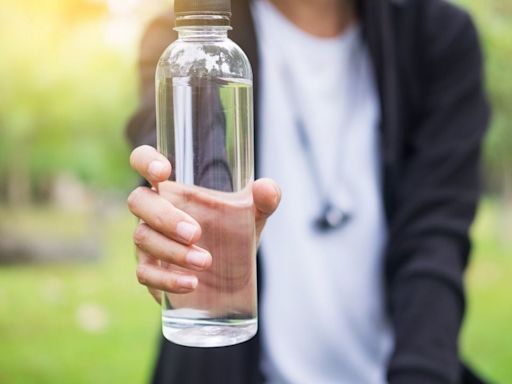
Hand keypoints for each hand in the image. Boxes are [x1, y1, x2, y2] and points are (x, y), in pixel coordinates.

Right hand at [127, 145, 280, 303]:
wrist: (231, 276)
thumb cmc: (235, 234)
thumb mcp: (254, 215)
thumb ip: (265, 199)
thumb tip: (266, 188)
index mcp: (174, 187)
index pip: (143, 161)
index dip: (145, 160)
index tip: (163, 171)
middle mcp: (154, 210)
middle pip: (139, 201)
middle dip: (165, 217)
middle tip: (196, 233)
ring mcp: (148, 240)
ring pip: (143, 238)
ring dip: (173, 251)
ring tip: (206, 262)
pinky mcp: (150, 270)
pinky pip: (145, 273)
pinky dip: (167, 280)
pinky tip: (192, 283)